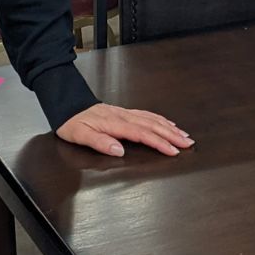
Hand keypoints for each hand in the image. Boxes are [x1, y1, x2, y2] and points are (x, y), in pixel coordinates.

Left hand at [56, 103, 192, 156]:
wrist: (67, 104)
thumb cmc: (72, 122)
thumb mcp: (80, 135)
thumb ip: (99, 142)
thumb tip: (119, 150)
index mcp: (114, 123)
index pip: (142, 134)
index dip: (159, 143)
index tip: (173, 151)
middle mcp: (122, 116)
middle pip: (152, 125)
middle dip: (171, 135)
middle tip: (188, 143)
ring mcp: (124, 113)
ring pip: (151, 118)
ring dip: (168, 127)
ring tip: (183, 134)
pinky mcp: (123, 112)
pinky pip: (145, 114)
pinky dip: (158, 118)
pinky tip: (166, 122)